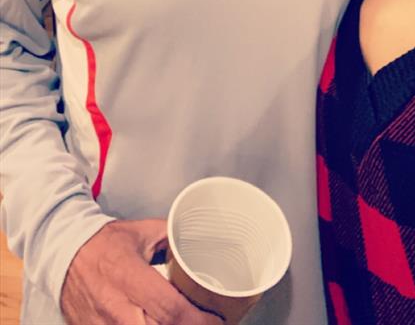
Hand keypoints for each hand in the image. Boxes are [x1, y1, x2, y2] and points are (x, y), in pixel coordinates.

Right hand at [60, 219, 221, 323]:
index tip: (217, 320)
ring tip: (185, 324)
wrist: (62, 253)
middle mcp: (117, 307)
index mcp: (130, 277)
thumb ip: (172, 236)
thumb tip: (199, 239)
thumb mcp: (141, 232)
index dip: (199, 321)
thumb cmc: (103, 242)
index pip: (171, 310)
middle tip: (206, 324)